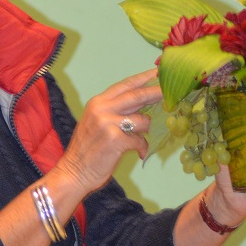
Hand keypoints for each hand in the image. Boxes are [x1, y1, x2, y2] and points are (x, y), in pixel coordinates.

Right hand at [56, 69, 161, 193]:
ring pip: (142, 120)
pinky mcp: (116, 140)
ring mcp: (109, 124)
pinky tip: (139, 154)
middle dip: (157, 92)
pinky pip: (140, 140)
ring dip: (147, 131)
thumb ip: (114, 112)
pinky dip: (142, 148)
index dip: (144, 78)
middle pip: (137, 96)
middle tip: (172, 91)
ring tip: (141, 140)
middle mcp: (102, 109)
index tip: (158, 73)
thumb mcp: (96, 123)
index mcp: (98, 103)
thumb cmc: (86, 151)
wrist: (73, 173)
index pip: (125, 85)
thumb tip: (140, 105)